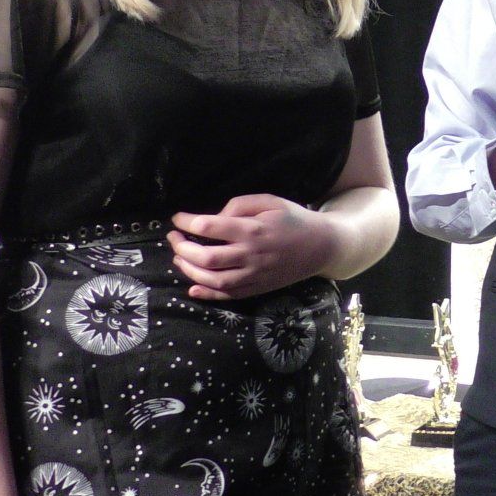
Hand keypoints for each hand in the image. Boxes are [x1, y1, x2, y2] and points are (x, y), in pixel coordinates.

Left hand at [169, 194, 335, 300]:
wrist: (322, 246)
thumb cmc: (294, 219)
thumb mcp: (271, 201)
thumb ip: (240, 204)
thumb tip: (215, 217)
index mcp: (253, 229)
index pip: (209, 227)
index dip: (187, 222)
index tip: (178, 218)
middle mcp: (251, 254)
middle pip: (206, 257)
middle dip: (182, 248)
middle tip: (173, 238)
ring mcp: (254, 275)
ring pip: (213, 279)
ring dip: (189, 270)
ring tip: (179, 259)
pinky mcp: (258, 288)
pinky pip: (228, 295)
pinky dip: (207, 294)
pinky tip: (192, 287)